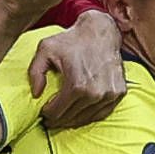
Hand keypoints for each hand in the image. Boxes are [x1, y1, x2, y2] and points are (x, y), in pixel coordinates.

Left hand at [28, 6, 125, 128]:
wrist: (101, 31)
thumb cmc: (72, 40)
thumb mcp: (45, 49)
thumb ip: (35, 71)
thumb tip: (36, 94)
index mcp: (77, 85)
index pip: (57, 111)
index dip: (47, 114)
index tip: (43, 113)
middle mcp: (95, 93)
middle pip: (71, 117)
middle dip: (58, 120)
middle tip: (50, 120)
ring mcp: (109, 94)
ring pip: (87, 118)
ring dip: (73, 121)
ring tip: (63, 119)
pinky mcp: (119, 93)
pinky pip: (102, 113)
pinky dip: (90, 116)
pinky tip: (80, 114)